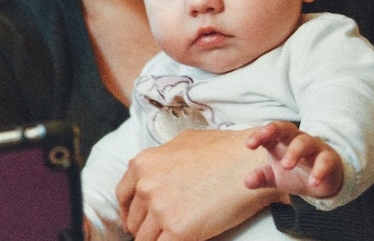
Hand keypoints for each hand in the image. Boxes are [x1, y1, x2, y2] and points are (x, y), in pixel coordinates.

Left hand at [116, 128, 283, 240]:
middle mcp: (146, 185)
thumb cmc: (224, 150)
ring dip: (157, 239)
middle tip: (161, 231)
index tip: (138, 220)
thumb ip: (162, 159)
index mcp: (143, 164)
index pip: (123, 196)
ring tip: (171, 236)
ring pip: (144, 238)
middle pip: (134, 220)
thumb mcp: (182, 142)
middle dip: (146, 227)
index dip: (131, 211)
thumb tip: (156, 172)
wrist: (250, 163)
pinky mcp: (178, 229)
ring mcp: (160, 208)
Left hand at [244, 121, 343, 198]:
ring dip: (295, 152)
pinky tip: (313, 182)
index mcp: (281, 141)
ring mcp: (314, 147)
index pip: (269, 132)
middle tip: (264, 142)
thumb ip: (262, 177)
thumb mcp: (276, 177)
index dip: (259, 135)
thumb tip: (247, 182)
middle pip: (286, 128)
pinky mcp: (330, 159)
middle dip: (274, 131)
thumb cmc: (296, 172)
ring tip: (286, 166)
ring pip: (305, 142)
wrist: (324, 182)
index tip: (249, 144)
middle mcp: (297, 140)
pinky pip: (325, 161)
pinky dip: (319, 171)